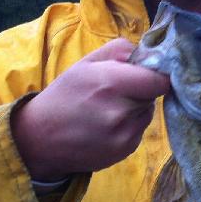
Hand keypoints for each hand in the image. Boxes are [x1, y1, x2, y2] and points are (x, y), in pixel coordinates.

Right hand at [11, 39, 169, 181]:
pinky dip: (129, 125)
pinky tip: (107, 125)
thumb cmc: (64, 95)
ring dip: (136, 108)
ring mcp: (125, 135)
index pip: (159, 80)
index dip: (156, 74)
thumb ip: (120, 51)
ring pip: (148, 112)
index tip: (146, 74)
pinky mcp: (126, 150)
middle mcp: (122, 111)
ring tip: (109, 109)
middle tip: (118, 91)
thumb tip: (149, 54)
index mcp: (112, 83)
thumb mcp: (85, 63)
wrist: (41, 138)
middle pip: (153, 94)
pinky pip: (140, 130)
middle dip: (141, 89)